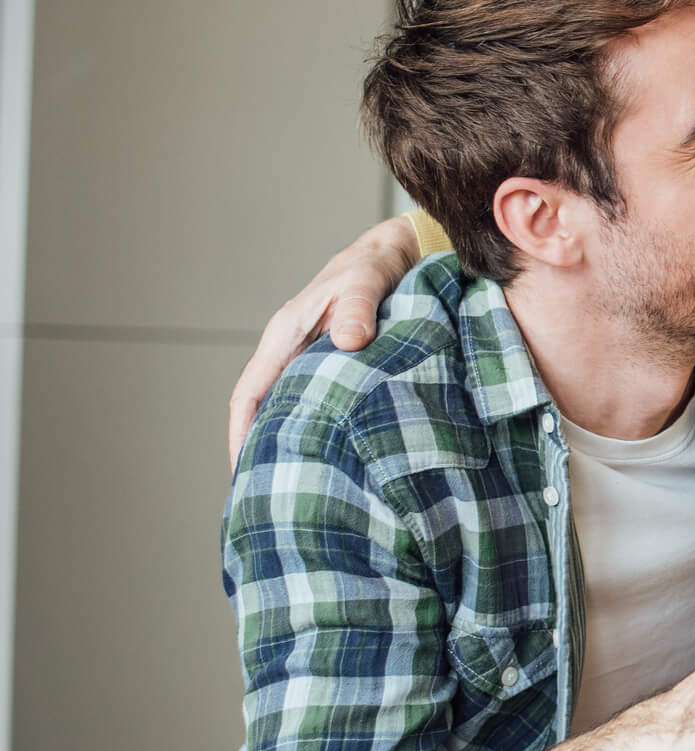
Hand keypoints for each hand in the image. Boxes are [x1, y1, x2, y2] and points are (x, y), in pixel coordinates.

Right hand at [228, 216, 421, 467]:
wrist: (399, 254)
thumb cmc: (376, 265)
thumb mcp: (366, 281)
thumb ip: (358, 308)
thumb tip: (351, 342)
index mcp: (285, 336)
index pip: (248, 395)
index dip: (240, 435)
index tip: (242, 473)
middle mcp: (292, 351)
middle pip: (264, 411)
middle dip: (260, 451)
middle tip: (268, 496)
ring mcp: (314, 360)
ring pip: (291, 409)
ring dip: (289, 443)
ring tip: (300, 488)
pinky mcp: (338, 365)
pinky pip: (319, 402)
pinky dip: (319, 429)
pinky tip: (335, 456)